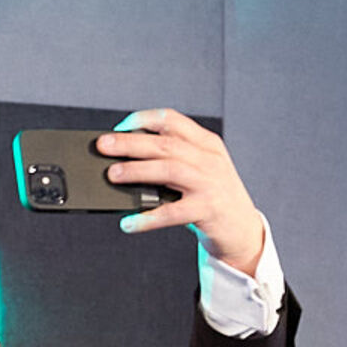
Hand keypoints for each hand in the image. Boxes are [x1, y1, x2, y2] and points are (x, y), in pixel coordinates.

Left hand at [98, 108, 263, 274]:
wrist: (242, 227)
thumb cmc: (212, 197)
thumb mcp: (200, 170)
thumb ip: (173, 161)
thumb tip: (124, 161)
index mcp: (206, 144)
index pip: (174, 121)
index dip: (145, 119)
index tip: (121, 125)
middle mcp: (209, 159)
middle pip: (165, 144)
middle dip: (131, 143)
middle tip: (104, 145)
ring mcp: (209, 183)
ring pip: (169, 170)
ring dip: (137, 170)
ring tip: (112, 174)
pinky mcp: (206, 209)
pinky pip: (172, 212)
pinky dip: (147, 218)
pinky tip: (128, 223)